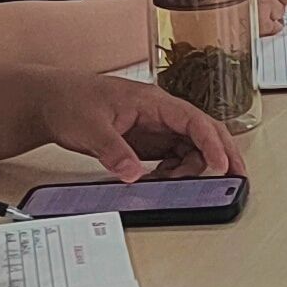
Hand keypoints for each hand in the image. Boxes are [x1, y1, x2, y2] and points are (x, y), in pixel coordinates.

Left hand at [31, 72, 240, 182]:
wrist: (50, 101)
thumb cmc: (70, 101)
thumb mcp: (89, 128)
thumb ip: (113, 151)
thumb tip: (133, 174)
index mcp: (152, 101)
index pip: (193, 119)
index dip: (212, 142)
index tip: (222, 165)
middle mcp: (160, 113)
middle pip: (203, 131)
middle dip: (222, 153)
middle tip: (237, 177)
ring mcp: (155, 127)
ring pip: (190, 147)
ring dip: (192, 168)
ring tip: (176, 185)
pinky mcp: (147, 141)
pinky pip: (173, 157)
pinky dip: (175, 172)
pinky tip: (163, 182)